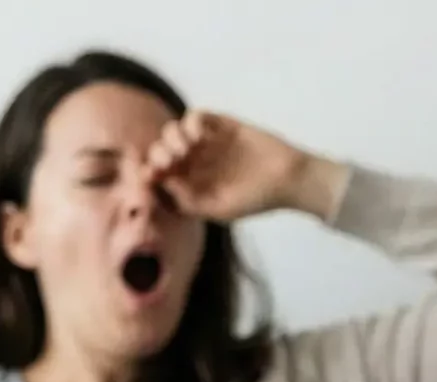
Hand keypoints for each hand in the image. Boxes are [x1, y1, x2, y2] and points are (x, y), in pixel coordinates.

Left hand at [143, 110, 342, 222]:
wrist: (288, 178)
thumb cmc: (257, 199)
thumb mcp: (219, 209)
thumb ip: (188, 201)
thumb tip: (162, 181)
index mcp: (191, 184)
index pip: (159, 175)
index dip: (149, 172)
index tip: (148, 174)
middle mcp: (195, 162)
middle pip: (161, 151)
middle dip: (159, 154)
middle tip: (168, 162)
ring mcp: (207, 143)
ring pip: (173, 132)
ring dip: (172, 138)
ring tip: (185, 150)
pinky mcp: (221, 125)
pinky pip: (195, 117)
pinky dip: (191, 123)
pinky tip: (198, 136)